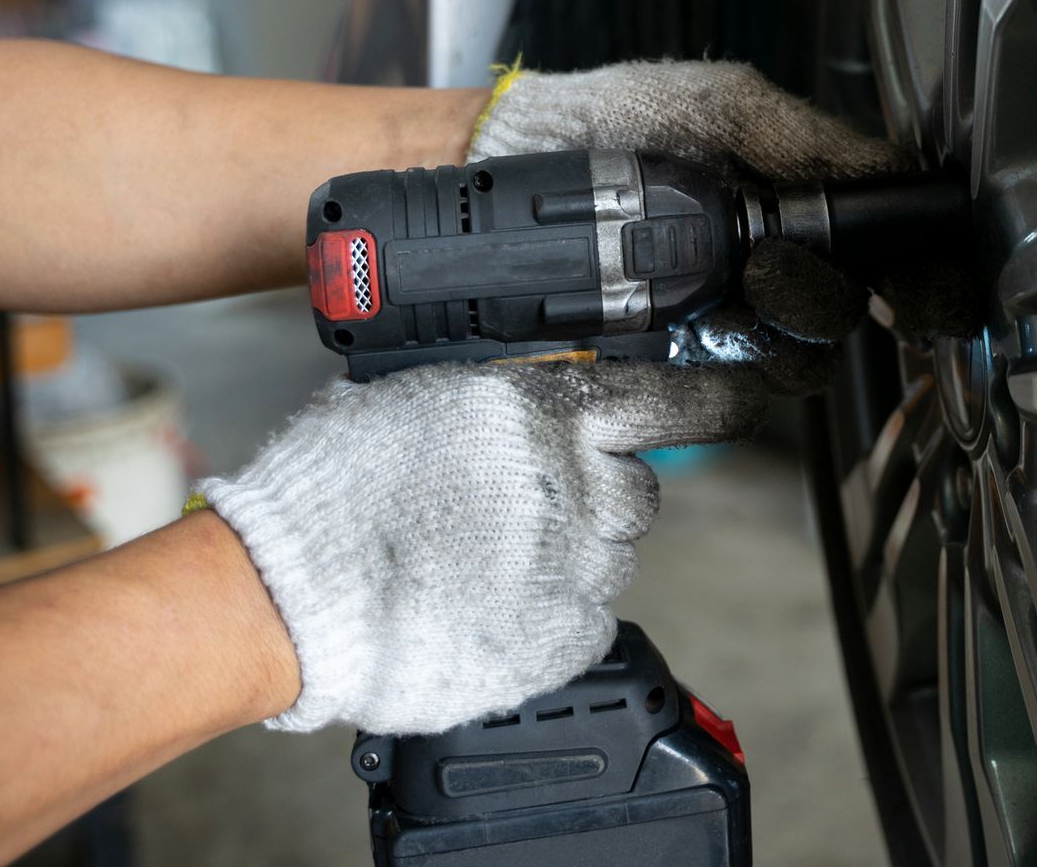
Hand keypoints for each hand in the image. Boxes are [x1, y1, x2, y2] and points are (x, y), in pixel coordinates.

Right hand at [196, 358, 764, 734]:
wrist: (286, 596)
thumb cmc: (330, 490)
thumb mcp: (421, 398)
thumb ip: (502, 399)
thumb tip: (540, 399)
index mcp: (539, 413)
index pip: (667, 398)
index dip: (718, 399)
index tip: (750, 397)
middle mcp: (570, 485)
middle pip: (638, 489)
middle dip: (600, 494)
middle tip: (527, 506)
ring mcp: (569, 566)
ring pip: (613, 556)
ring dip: (573, 554)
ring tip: (487, 558)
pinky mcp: (555, 638)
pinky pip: (587, 620)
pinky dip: (553, 615)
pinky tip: (489, 605)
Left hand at [471, 60, 912, 390]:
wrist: (503, 165)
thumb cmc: (609, 122)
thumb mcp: (719, 106)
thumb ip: (808, 140)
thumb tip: (895, 173)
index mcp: (793, 218)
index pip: (885, 263)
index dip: (920, 284)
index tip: (920, 294)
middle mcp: (766, 282)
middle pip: (842, 327)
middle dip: (821, 302)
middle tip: (769, 269)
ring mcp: (719, 333)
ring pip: (794, 373)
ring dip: (775, 342)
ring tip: (727, 294)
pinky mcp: (665, 378)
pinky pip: (722, 407)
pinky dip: (712, 387)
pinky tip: (683, 342)